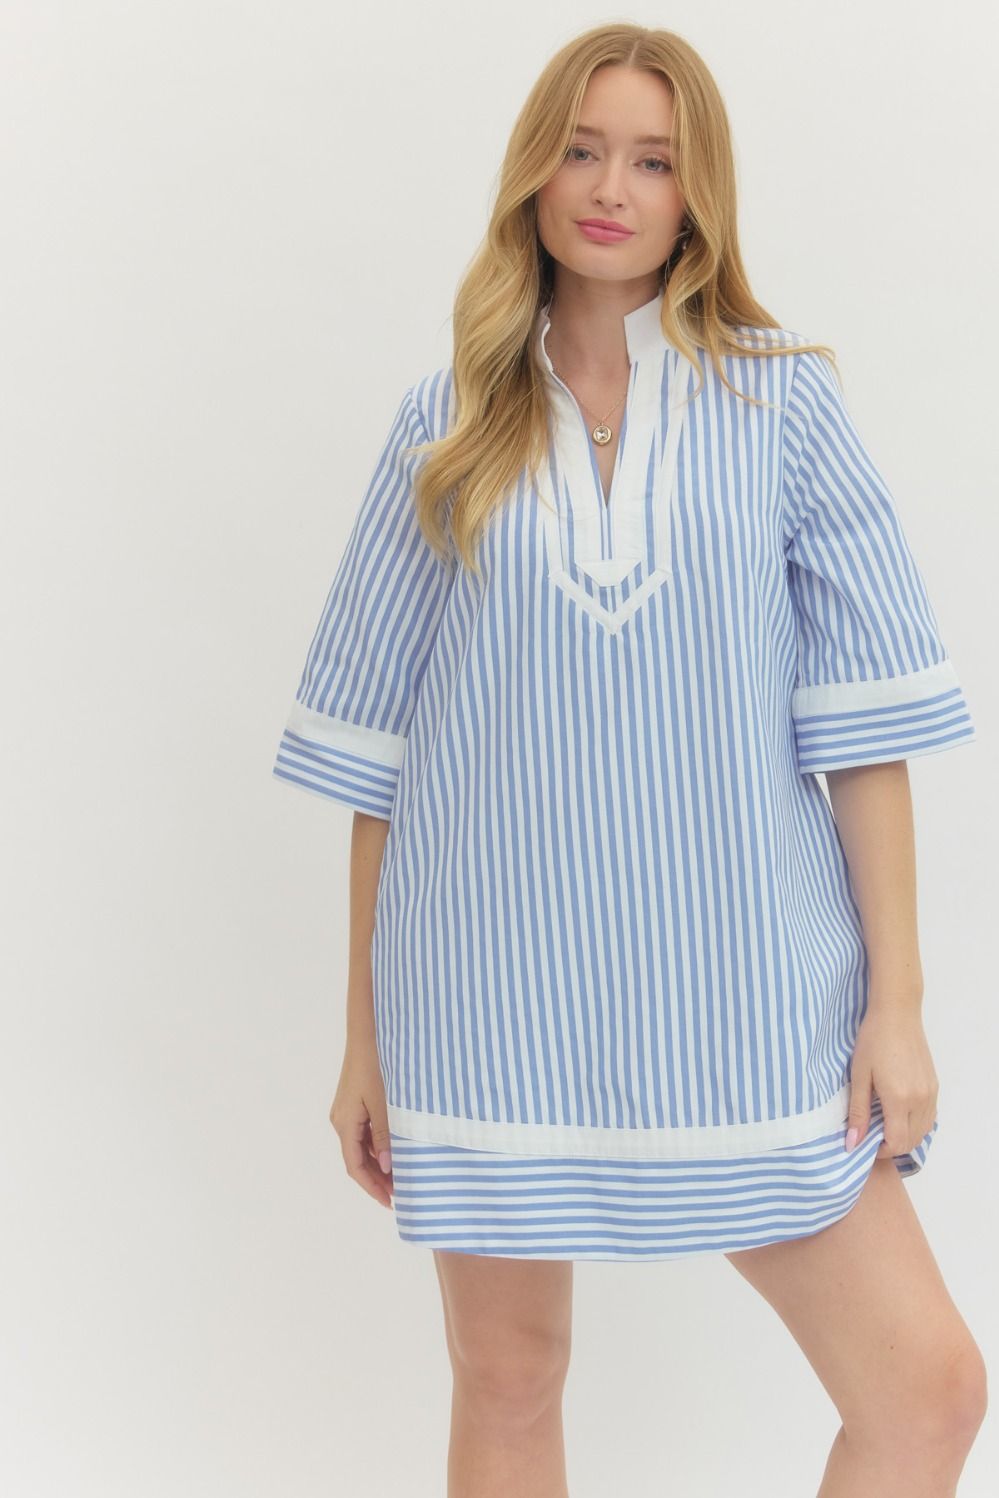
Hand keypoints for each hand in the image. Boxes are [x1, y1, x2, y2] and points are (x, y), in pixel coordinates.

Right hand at [329, 1038, 393, 1208]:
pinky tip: (396, 1150)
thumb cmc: (376, 1063)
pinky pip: (365, 1132)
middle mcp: (342, 1119)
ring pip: (362, 1147)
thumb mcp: (384, 1102)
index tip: (390, 1202)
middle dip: (378, 1178)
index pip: (355, 1166)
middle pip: (357, 1159)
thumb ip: (385, 1135)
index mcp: (344, 1122)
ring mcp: (347, 1110)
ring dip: (379, 1163)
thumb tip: (387, 1167)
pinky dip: (379, 1146)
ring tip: (402, 1176)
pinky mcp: (355, 1101)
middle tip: (402, 1193)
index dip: (372, 1187)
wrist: (367, 1031)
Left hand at [844, 1005, 938, 1161]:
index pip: (896, 1142)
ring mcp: (931, 1094)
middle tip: (872, 1136)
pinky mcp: (934, 1086)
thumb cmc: (872, 1041)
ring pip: (923, 1132)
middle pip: (911, 1141)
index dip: (880, 1151)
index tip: (865, 1143)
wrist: (897, 1014)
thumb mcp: (859, 1076)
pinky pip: (929, 1118)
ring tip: (884, 1125)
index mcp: (899, 1099)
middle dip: (892, 1146)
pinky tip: (899, 1115)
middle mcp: (920, 1101)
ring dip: (905, 1137)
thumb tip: (852, 1143)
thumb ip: (857, 1112)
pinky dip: (916, 1125)